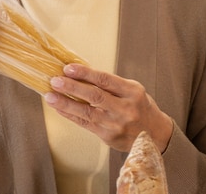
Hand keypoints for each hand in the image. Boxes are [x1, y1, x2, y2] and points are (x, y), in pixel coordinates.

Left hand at [44, 64, 173, 152]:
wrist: (155, 135)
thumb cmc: (140, 107)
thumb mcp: (132, 91)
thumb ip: (110, 85)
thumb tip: (81, 75)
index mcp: (132, 92)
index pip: (105, 80)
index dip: (85, 73)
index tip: (68, 68)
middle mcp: (125, 108)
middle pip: (94, 96)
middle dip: (72, 87)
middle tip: (55, 80)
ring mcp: (116, 124)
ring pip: (86, 112)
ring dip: (65, 103)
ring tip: (50, 96)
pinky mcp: (108, 136)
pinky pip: (85, 124)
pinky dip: (71, 115)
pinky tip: (59, 108)